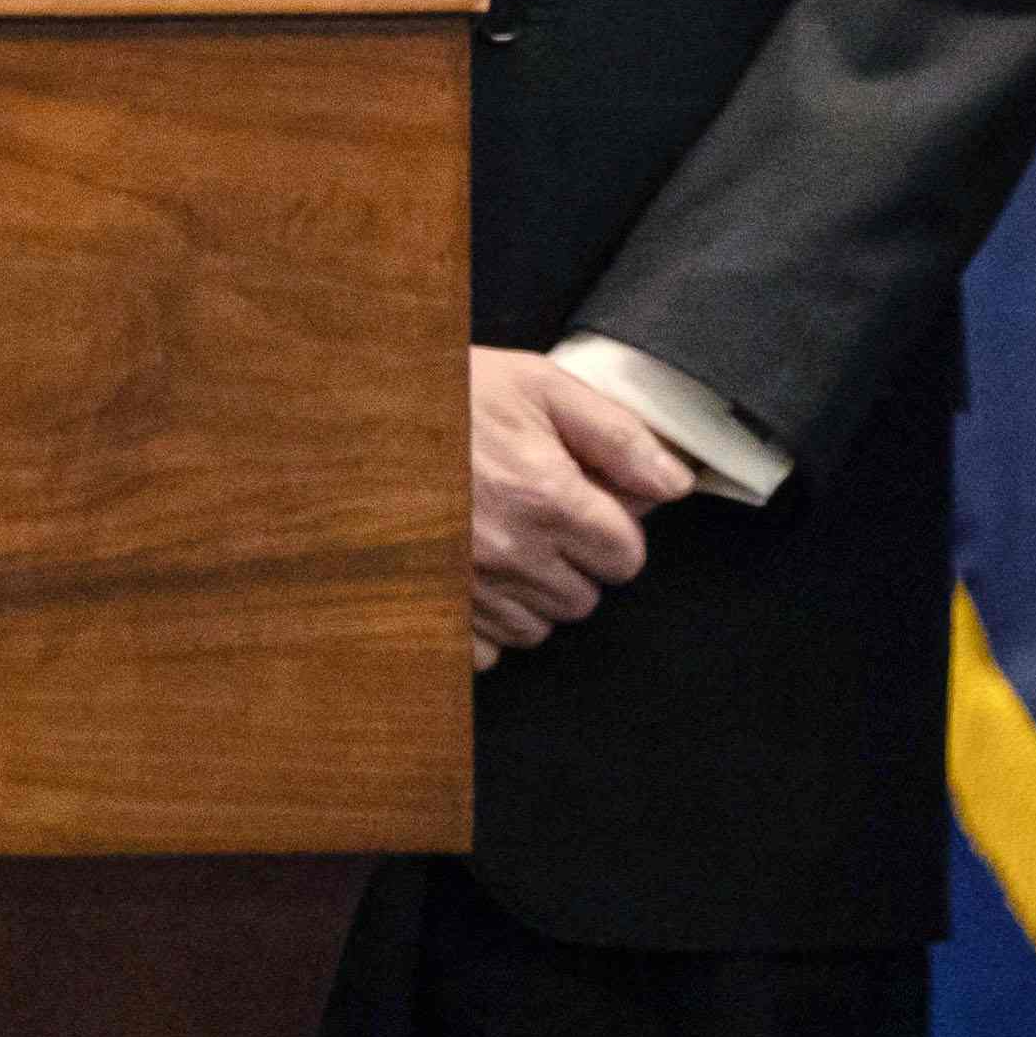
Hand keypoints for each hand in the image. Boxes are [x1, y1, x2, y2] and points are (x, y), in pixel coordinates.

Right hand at [464, 348, 692, 670]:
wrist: (359, 411)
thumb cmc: (449, 392)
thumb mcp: (542, 386)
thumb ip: (617, 436)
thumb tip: (676, 483)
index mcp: (546, 497)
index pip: (626, 557)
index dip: (615, 528)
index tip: (589, 503)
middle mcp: (510, 553)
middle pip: (585, 598)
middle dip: (577, 562)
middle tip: (544, 516)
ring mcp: (467, 587)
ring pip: (539, 627)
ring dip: (535, 594)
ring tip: (507, 540)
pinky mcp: (432, 608)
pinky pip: (487, 649)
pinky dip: (489, 622)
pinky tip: (475, 574)